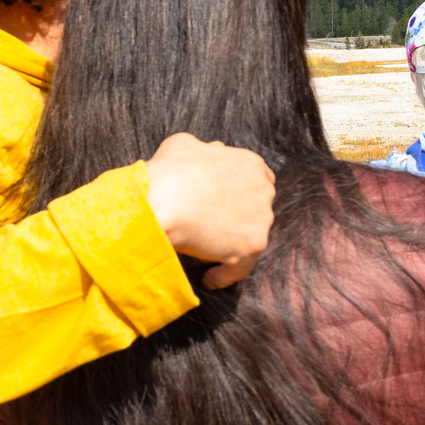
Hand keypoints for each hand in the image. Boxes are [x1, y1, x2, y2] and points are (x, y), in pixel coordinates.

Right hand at [144, 134, 276, 288]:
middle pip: (257, 209)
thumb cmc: (168, 173)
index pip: (257, 181)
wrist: (161, 202)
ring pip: (248, 238)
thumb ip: (205, 150)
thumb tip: (213, 151)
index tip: (225, 204)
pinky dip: (224, 275)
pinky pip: (240, 267)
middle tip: (214, 229)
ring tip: (207, 256)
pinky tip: (210, 279)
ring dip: (230, 247)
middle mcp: (263, 190)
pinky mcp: (252, 245)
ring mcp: (261, 219)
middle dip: (238, 219)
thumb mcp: (184, 145)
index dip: (240, 194)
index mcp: (251, 164)